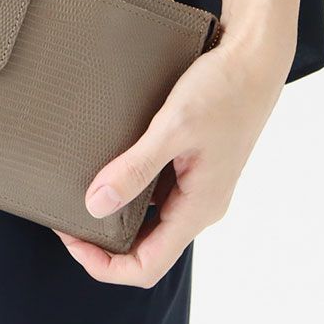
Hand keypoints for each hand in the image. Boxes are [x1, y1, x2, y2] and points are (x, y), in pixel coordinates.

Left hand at [52, 25, 294, 287]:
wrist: (255, 57)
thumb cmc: (225, 90)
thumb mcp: (173, 128)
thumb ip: (136, 169)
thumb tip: (96, 205)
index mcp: (199, 207)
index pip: (146, 265)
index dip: (103, 264)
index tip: (71, 236)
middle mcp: (199, 204)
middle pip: (145, 246)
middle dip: (103, 239)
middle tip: (67, 213)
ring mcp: (197, 184)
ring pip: (150, 217)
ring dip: (115, 210)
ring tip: (82, 187)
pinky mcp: (193, 163)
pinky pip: (157, 189)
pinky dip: (130, 184)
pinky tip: (110, 162)